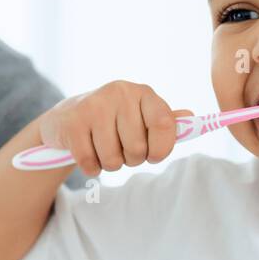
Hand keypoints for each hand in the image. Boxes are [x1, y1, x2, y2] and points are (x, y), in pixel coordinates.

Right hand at [37, 80, 191, 176]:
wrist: (66, 117)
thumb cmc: (112, 120)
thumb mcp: (139, 115)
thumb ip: (164, 120)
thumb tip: (192, 119)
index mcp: (142, 93)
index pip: (164, 124)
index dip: (162, 148)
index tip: (154, 155)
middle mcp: (119, 93)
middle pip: (137, 149)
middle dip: (130, 159)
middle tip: (121, 149)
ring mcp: (93, 106)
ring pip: (112, 159)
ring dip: (109, 164)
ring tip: (102, 149)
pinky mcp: (72, 123)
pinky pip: (90, 163)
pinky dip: (91, 167)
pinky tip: (88, 152)